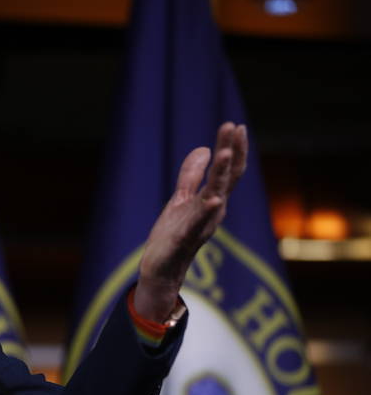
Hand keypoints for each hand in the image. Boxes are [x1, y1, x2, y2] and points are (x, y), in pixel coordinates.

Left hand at [133, 122, 247, 322]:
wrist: (160, 270)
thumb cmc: (173, 236)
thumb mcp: (180, 200)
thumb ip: (191, 176)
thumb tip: (204, 148)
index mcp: (211, 201)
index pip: (227, 171)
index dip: (232, 148)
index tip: (235, 124)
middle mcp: (212, 212)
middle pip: (226, 178)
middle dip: (231, 152)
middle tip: (234, 127)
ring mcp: (200, 226)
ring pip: (215, 197)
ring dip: (221, 175)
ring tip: (226, 153)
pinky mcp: (183, 240)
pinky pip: (197, 225)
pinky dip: (206, 212)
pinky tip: (215, 199)